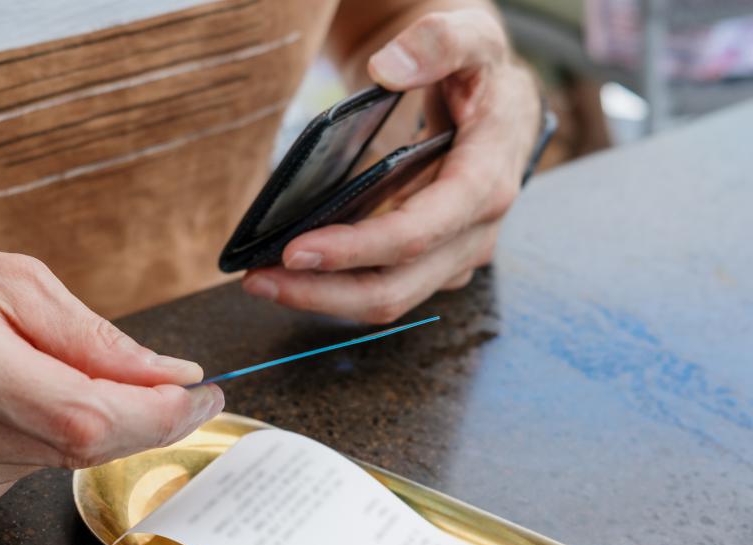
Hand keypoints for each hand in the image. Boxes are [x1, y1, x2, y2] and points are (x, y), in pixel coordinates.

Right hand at [0, 240, 222, 537]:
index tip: (201, 397)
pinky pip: (3, 490)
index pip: (81, 413)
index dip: (158, 415)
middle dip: (131, 420)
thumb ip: (91, 335)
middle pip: (71, 449)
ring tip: (13, 383)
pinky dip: (16, 455)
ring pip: (43, 470)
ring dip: (62, 433)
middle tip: (151, 388)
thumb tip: (168, 378)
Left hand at [243, 9, 541, 323]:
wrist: (494, 100)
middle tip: (258, 279)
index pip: (418, 233)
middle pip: (395, 287)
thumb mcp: (473, 38)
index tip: (296, 249)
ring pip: (386, 300)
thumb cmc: (480, 73)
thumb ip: (439, 43)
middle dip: (323, 292)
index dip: (357, 248)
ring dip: (321, 298)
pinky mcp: (433, 264)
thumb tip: (389, 70)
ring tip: (262, 281)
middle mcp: (474, 232)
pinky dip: (334, 288)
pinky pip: (381, 289)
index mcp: (486, 182)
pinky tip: (291, 273)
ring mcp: (454, 254)